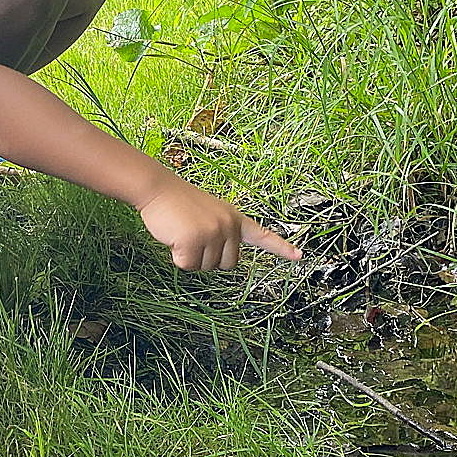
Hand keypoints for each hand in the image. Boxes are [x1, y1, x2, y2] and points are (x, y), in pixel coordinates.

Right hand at [137, 181, 302, 269]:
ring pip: (206, 267)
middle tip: (193, 236)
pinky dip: (177, 257)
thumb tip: (224, 261)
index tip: (298, 256)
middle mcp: (228, 226)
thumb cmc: (179, 203)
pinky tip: (174, 237)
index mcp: (235, 218)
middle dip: (208, 258)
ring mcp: (213, 233)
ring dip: (190, 256)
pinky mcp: (194, 240)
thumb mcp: (209, 214)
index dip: (281, 248)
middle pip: (227, 264)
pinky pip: (187, 265)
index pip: (262, 236)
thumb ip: (222, 233)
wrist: (158, 188)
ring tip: (182, 232)